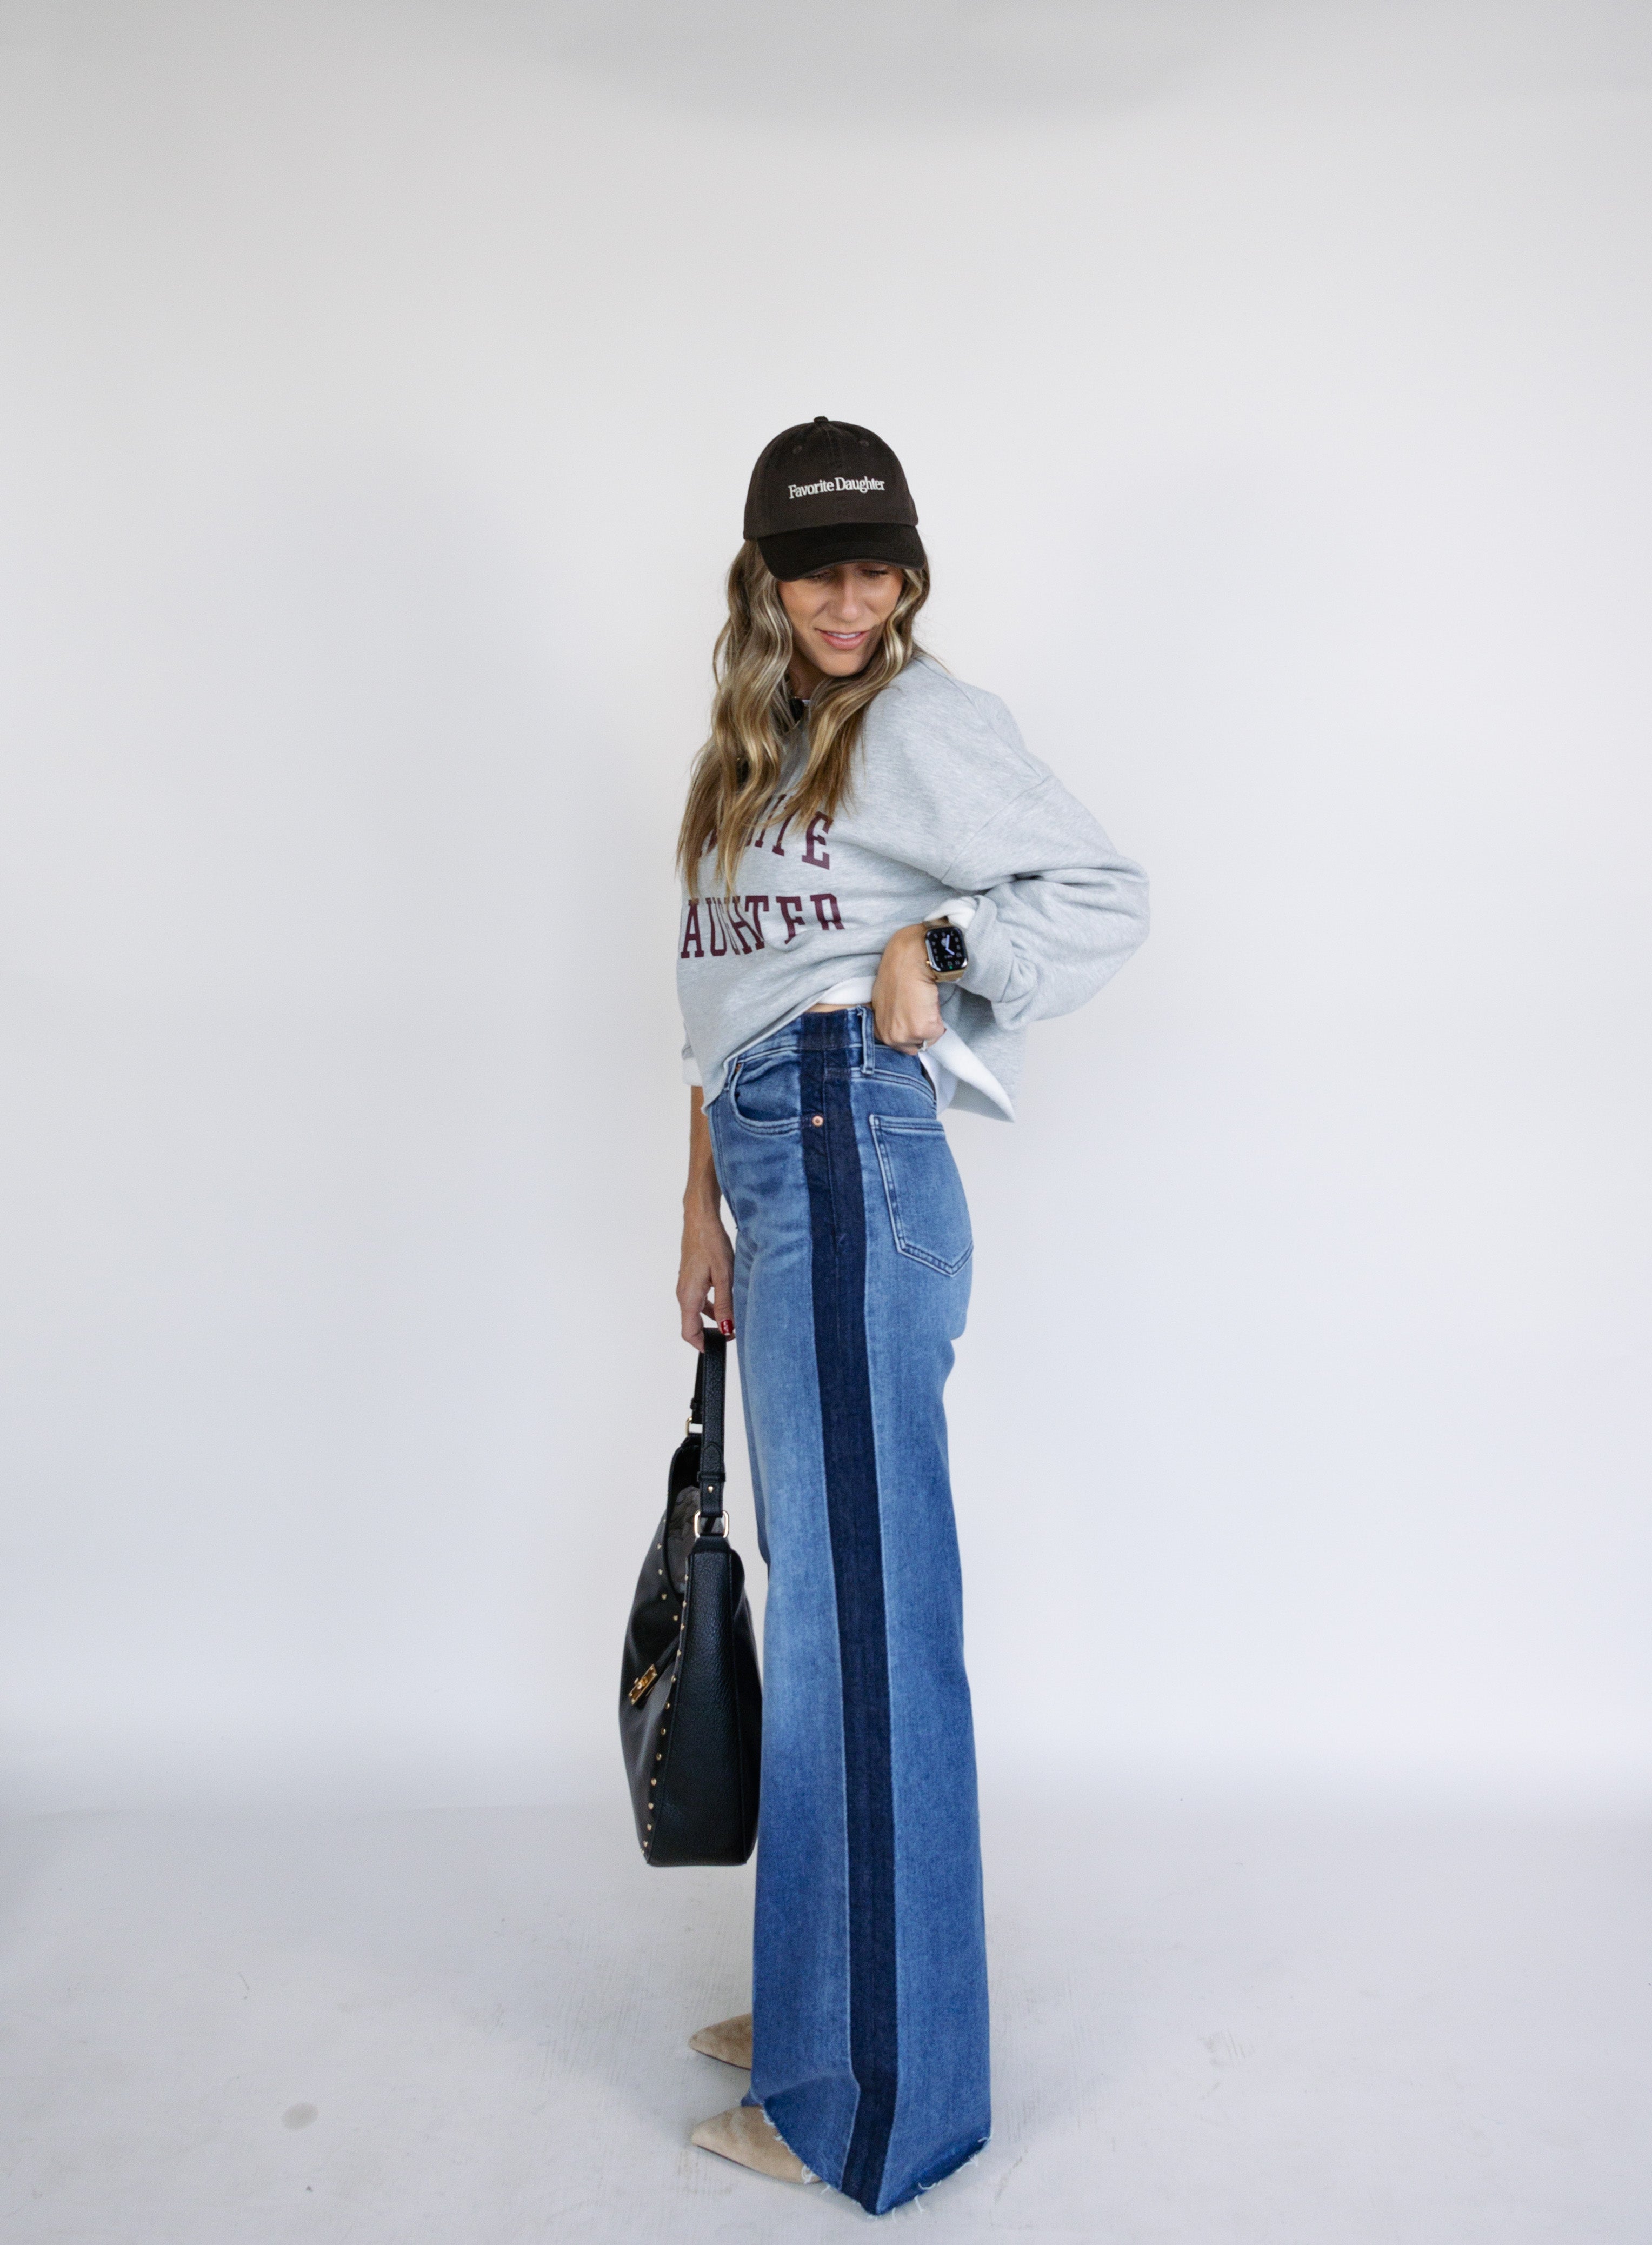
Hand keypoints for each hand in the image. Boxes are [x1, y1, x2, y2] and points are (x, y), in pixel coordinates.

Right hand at [678, 1194, 734, 1349]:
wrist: (700, 1220)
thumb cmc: (710, 1243)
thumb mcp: (724, 1276)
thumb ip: (725, 1305)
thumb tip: (727, 1329)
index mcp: (688, 1296)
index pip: (689, 1333)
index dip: (702, 1345)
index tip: (718, 1347)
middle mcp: (683, 1293)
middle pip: (691, 1325)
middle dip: (710, 1333)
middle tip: (731, 1333)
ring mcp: (685, 1286)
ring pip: (696, 1312)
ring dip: (712, 1319)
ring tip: (733, 1317)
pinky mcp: (690, 1279)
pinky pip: (698, 1300)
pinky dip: (710, 1306)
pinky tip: (726, 1300)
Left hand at [871, 924, 943, 1053]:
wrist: (908, 960)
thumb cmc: (897, 972)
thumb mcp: (885, 1001)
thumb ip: (892, 1018)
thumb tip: (906, 1021)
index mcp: (878, 1029)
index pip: (901, 1044)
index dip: (911, 1029)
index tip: (913, 1014)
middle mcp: (889, 1037)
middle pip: (915, 1046)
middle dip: (921, 1029)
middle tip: (919, 1006)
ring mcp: (904, 1035)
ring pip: (927, 1039)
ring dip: (931, 1023)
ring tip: (923, 1002)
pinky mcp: (921, 1030)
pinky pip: (938, 1032)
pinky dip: (939, 1017)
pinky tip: (929, 1001)